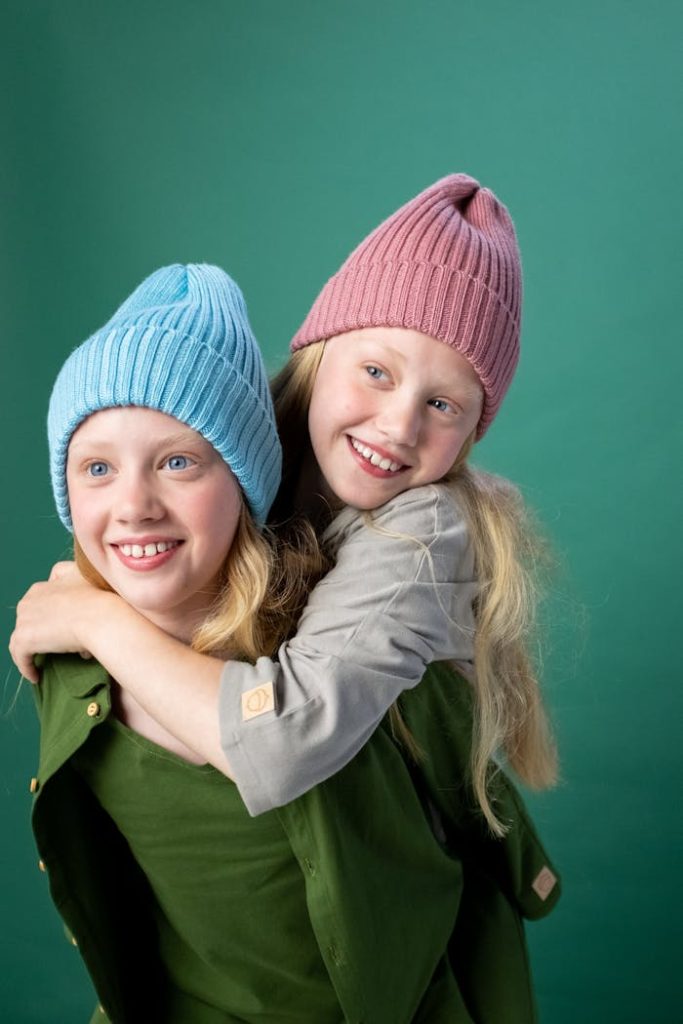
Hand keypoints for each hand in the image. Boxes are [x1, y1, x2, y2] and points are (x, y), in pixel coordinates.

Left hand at [9, 562, 98, 682]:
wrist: (101, 616)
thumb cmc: (100, 601)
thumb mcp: (87, 579)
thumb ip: (77, 584)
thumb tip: (78, 606)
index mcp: (42, 587)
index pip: (37, 601)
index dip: (48, 614)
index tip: (58, 626)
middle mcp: (29, 601)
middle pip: (27, 619)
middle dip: (38, 631)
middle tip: (52, 646)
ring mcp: (24, 620)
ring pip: (21, 638)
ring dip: (30, 650)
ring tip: (41, 662)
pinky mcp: (25, 640)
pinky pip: (20, 657)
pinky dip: (26, 667)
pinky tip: (35, 676)